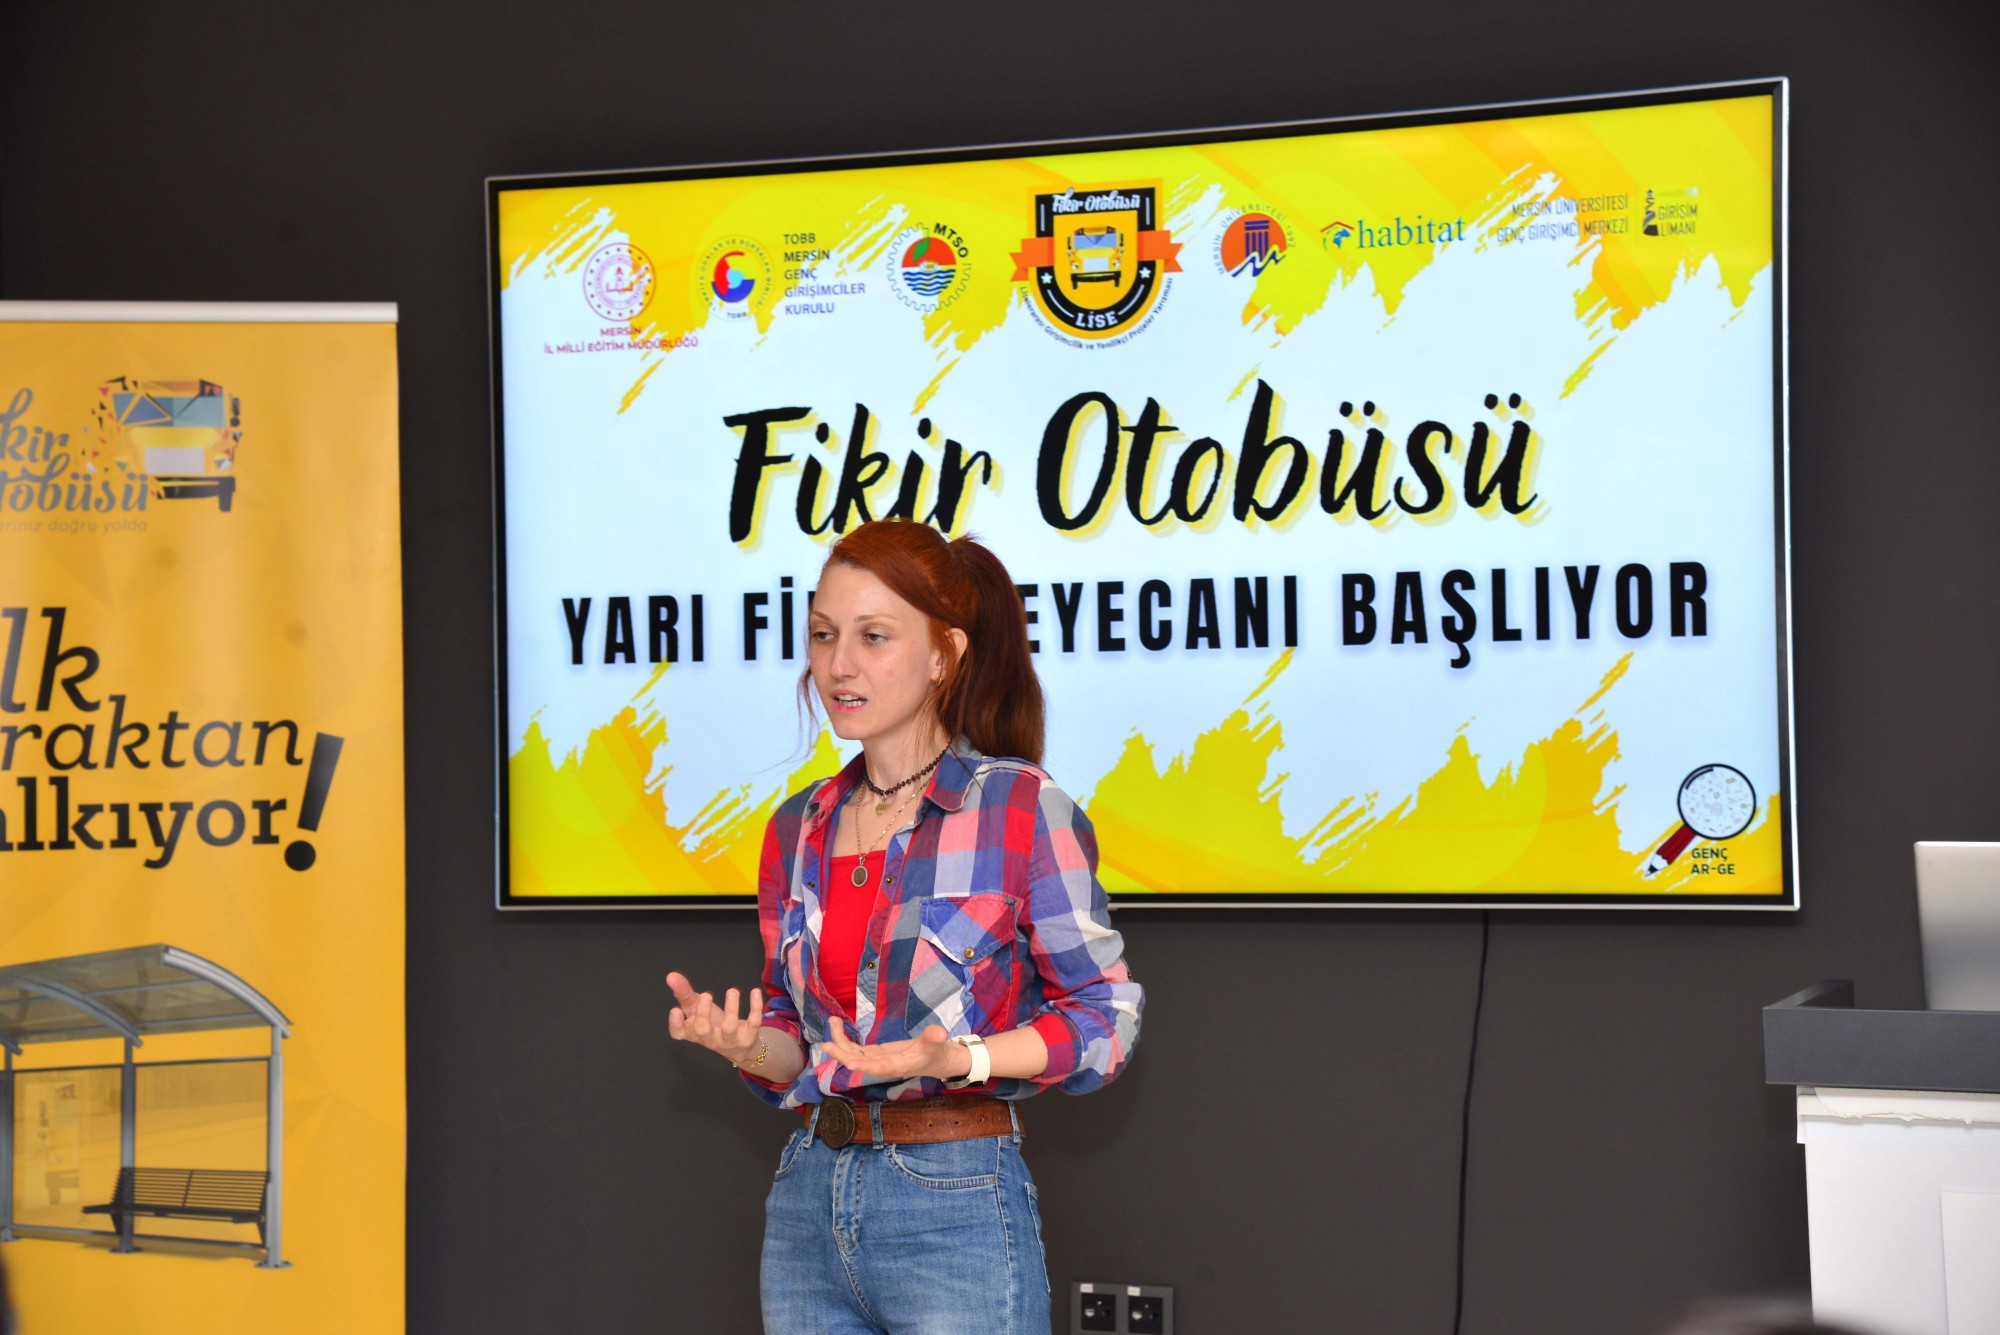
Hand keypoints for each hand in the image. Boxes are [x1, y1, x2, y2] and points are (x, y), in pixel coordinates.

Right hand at [665, 970, 764, 1065]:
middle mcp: (710, 1038)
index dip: (676, 1024)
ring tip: (732, 991)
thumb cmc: (711, 1023)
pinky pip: (753, 1023)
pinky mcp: (748, 1037)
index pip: (680, 1033)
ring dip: (731, 1009)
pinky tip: (755, 992)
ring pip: (729, 1027)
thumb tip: (671, 976)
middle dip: (703, 1013)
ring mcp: (729, 1040)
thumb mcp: (696, 1008)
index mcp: (693, 1031)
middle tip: (706, 995)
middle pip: (703, 1030)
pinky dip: (755, 1008)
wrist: (738, 1045)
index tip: (675, 1010)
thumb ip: (683, 992)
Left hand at [823, 1018, 966, 1082]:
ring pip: (854, 1054)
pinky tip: (838, 1027)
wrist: (937, 1060)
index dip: (864, 1066)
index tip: (849, 1063)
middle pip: (859, 1062)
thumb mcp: (939, 1045)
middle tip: (826, 1043)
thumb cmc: (938, 1053)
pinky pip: (857, 1049)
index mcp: (898, 1066)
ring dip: (841, 1042)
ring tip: (832, 1022)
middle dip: (842, 1053)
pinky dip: (846, 1040)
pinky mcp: (876, 1054)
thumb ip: (934, 1038)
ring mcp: (877, 1060)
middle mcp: (884, 1065)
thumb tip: (939, 1032)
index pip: (879, 1068)